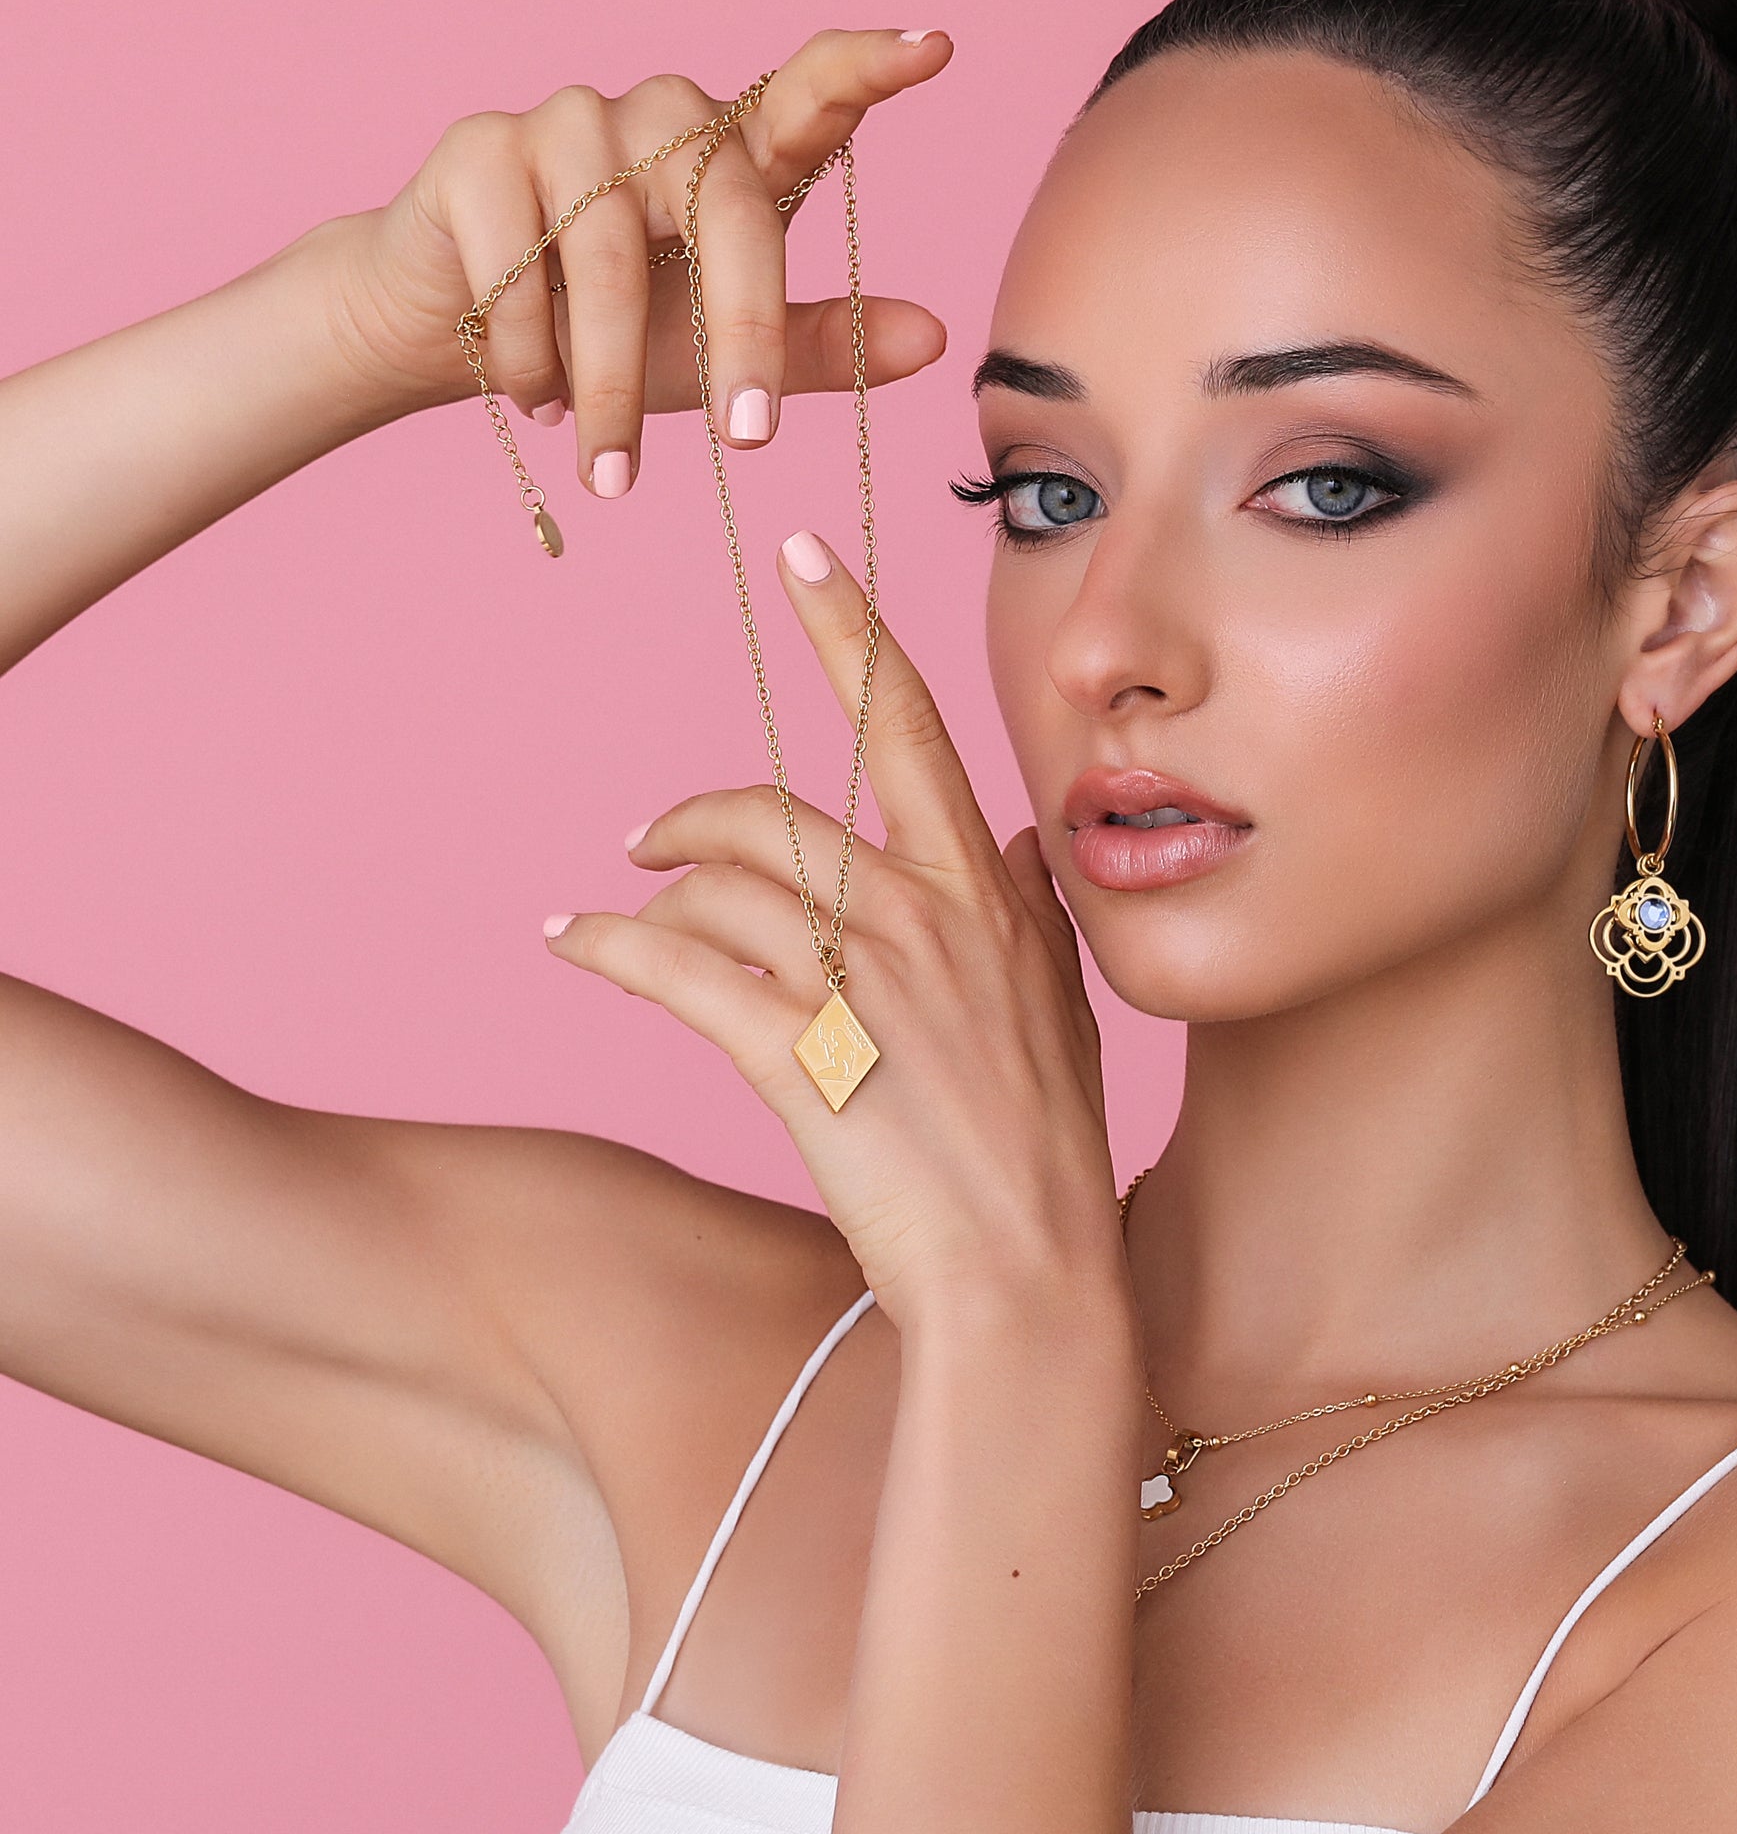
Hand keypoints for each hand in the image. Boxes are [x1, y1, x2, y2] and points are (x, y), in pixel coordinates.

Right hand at [320, 30, 950, 482]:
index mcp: (733, 161)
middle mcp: (661, 122)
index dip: (868, 68)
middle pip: (726, 209)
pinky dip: (532, 356)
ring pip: (610, 257)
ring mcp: (570, 124)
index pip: (810, 95)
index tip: (935, 52)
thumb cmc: (616, 344)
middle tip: (748, 442)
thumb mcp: (725, 358)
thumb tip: (934, 339)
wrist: (474, 352)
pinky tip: (533, 397)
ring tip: (611, 469)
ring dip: (612, 382)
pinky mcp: (483, 149)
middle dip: (741, 337)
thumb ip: (822, 344)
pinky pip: (521, 266)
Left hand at [541, 530, 1125, 1325]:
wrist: (1030, 1282)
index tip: (800, 551)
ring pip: (717, 885)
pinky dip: (609, 946)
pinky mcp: (796, 1053)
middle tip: (643, 835)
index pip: (912, 726)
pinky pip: (672, 967)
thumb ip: (1028, 909)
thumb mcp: (1061, 1011)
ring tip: (614, 921)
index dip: (850, 630)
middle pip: (777, 807)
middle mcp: (924, 915)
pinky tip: (577, 945)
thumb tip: (1005, 828)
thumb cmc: (1046, 1157)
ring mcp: (860, 982)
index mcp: (986, 895)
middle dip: (693, 808)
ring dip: (649, 894)